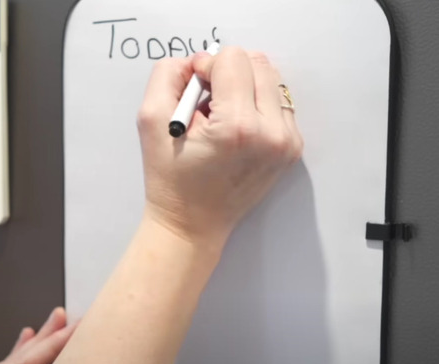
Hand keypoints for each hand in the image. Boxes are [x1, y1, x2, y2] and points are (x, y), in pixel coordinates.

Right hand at [137, 48, 302, 246]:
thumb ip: (168, 76)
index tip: (192, 93)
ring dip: (243, 88)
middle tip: (206, 104)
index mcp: (238, 127)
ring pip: (271, 79)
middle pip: (258, 63)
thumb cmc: (169, 179)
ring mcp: (288, 142)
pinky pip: (278, 102)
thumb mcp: (150, 121)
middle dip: (227, 74)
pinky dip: (255, 105)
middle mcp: (272, 133)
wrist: (192, 225)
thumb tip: (197, 61)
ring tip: (220, 118)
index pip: (233, 60)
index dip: (205, 68)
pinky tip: (234, 130)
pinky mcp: (292, 148)